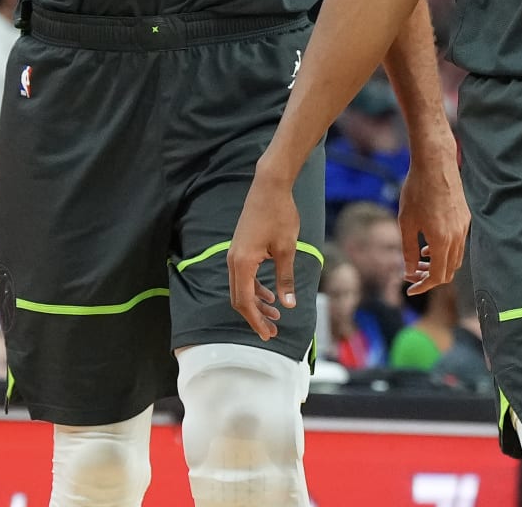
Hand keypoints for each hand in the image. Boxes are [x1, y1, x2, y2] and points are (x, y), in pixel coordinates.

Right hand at [227, 168, 303, 341]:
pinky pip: (244, 276)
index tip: (269, 334)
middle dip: (255, 316)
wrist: (269, 187)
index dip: (256, 320)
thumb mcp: (287, 250)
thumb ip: (285, 279)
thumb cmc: (279, 215)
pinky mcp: (241, 248)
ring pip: (241, 287)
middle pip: (239, 298)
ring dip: (257, 302)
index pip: (244, 302)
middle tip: (273, 330)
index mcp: (242, 263)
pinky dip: (255, 288)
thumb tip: (288, 304)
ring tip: (275, 314)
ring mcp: (235, 253)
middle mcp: (233, 260)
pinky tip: (270, 294)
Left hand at [397, 149, 468, 295]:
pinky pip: (458, 244)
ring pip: (455, 258)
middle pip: (449, 271)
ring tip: (419, 260)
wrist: (434, 163)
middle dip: (430, 277)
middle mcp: (457, 237)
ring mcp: (464, 227)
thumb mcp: (406, 223)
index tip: (409, 289)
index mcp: (442, 241)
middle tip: (412, 274)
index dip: (423, 286)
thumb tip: (409, 272)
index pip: (437, 277)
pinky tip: (429, 244)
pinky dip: (445, 251)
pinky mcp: (465, 218)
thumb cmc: (416, 190)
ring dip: (438, 265)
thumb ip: (408, 251)